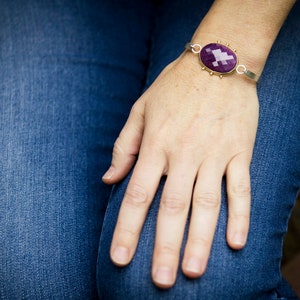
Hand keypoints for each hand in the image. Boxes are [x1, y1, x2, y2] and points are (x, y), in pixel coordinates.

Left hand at [103, 52, 258, 287]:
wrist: (216, 63)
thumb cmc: (174, 86)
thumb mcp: (140, 110)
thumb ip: (124, 146)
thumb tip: (108, 180)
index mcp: (156, 145)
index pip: (138, 195)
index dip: (127, 228)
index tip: (120, 257)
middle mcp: (183, 154)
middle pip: (171, 207)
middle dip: (163, 246)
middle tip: (159, 280)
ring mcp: (214, 154)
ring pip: (206, 204)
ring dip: (200, 240)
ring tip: (193, 271)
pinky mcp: (238, 151)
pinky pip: (241, 187)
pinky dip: (240, 215)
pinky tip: (236, 242)